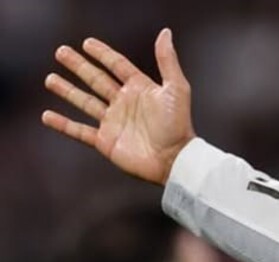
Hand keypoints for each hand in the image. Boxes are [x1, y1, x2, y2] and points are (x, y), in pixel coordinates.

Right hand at [42, 29, 194, 185]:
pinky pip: (79, 131)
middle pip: (96, 80)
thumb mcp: (176, 89)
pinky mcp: (106, 141)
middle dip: (78, 66)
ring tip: (50, 79)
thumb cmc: (178, 125)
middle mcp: (124, 103)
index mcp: (139, 89)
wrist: (174, 159)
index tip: (87, 43)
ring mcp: (114, 122)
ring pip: (85, 102)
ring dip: (67, 90)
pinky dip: (63, 124)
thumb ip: (167, 61)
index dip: (103, 54)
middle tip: (60, 52)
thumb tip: (165, 33)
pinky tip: (47, 116)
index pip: (117, 66)